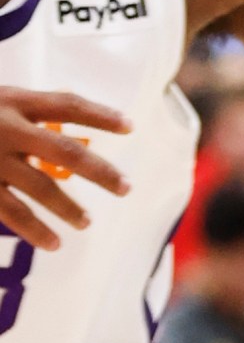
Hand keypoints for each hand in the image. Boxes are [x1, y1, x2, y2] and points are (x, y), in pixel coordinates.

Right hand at [0, 87, 130, 247]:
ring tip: (85, 222)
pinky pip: (10, 211)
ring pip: (40, 187)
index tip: (131, 127)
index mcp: (10, 100)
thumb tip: (70, 134)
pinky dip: (34, 230)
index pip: (66, 104)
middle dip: (100, 171)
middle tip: (126, 188)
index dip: (100, 115)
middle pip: (65, 150)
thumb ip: (25, 113)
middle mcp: (3, 128)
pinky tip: (52, 243)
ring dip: (68, 208)